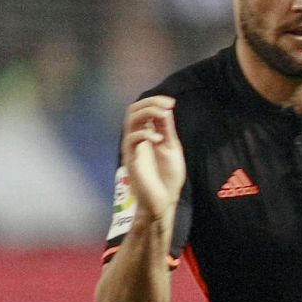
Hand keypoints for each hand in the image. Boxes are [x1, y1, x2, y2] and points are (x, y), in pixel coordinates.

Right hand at [120, 96, 185, 221]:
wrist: (164, 200)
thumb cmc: (168, 176)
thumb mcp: (171, 148)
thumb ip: (167, 130)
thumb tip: (165, 109)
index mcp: (147, 134)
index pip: (143, 110)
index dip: (155, 102)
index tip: (171, 102)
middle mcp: (137, 138)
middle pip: (133, 111)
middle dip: (150, 103)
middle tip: (167, 104)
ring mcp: (132, 148)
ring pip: (130, 122)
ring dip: (147, 113)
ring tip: (163, 115)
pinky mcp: (131, 159)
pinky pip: (131, 140)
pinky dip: (145, 135)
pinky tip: (158, 139)